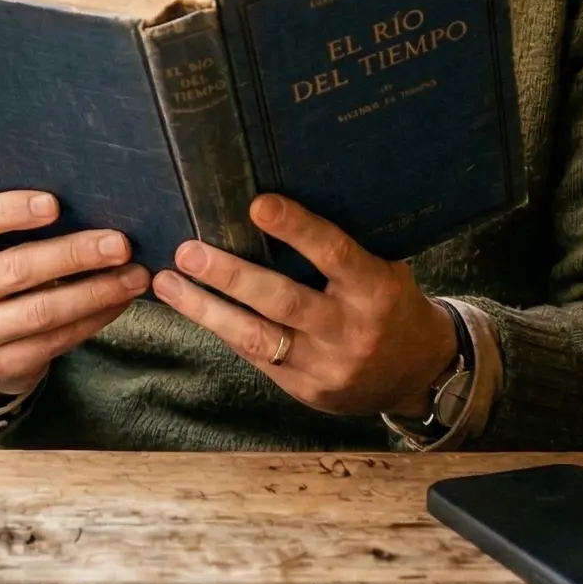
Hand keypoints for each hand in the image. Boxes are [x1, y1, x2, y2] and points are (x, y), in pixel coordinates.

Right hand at [0, 190, 146, 400]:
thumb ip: (22, 223)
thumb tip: (91, 199)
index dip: (11, 210)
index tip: (55, 203)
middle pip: (18, 269)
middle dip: (75, 255)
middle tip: (121, 244)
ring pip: (42, 311)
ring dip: (96, 292)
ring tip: (135, 276)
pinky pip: (55, 341)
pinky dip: (94, 319)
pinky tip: (120, 302)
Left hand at [152, 194, 455, 417]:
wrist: (415, 375)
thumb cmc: (390, 303)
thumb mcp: (384, 269)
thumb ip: (346, 244)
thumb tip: (283, 192)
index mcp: (376, 291)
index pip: (335, 255)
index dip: (297, 229)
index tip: (257, 205)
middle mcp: (351, 330)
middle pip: (284, 301)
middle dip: (231, 275)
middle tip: (187, 251)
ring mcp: (326, 366)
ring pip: (257, 337)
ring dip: (206, 309)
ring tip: (167, 283)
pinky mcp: (306, 390)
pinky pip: (256, 358)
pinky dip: (222, 330)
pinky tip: (191, 307)